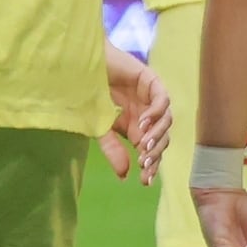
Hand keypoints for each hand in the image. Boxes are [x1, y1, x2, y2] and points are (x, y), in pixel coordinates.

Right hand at [101, 43, 170, 183]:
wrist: (80, 65)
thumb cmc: (87, 95)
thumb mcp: (99, 128)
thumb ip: (113, 149)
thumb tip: (124, 176)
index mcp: (135, 127)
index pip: (150, 150)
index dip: (150, 165)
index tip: (144, 181)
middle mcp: (146, 114)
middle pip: (161, 138)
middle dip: (154, 154)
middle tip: (144, 166)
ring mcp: (150, 98)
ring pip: (166, 121)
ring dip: (156, 136)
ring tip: (142, 147)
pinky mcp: (150, 80)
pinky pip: (162, 99)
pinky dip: (156, 112)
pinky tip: (142, 123)